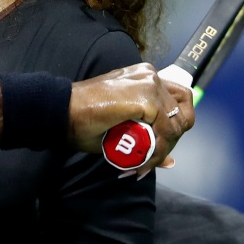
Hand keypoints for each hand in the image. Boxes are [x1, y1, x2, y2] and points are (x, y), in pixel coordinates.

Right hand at [67, 63, 194, 174]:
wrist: (61, 111)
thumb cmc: (83, 118)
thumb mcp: (121, 127)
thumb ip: (148, 137)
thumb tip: (172, 161)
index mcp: (145, 77)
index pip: (179, 102)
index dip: (173, 128)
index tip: (155, 148)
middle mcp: (151, 76)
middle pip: (183, 115)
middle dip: (169, 142)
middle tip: (148, 160)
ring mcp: (150, 85)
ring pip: (175, 127)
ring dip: (159, 152)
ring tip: (139, 167)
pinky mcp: (146, 99)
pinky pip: (163, 133)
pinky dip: (154, 153)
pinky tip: (138, 164)